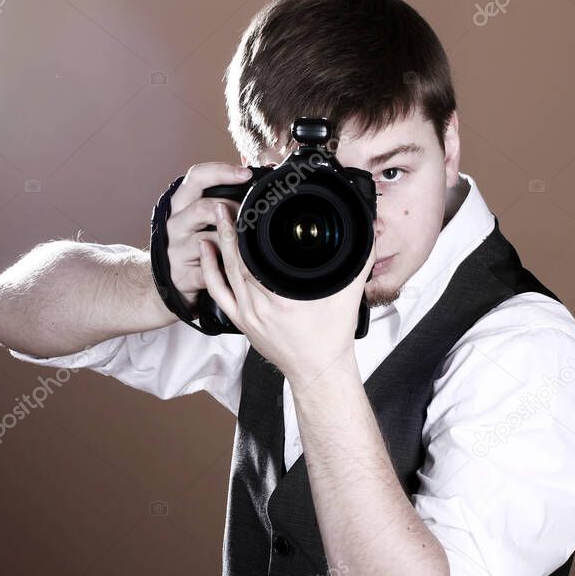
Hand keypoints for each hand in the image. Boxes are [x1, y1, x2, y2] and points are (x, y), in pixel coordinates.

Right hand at [163, 162, 248, 309]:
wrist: (174, 278)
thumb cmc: (196, 241)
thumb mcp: (203, 215)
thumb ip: (225, 195)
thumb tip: (258, 170)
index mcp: (181, 203)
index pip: (197, 177)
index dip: (221, 172)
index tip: (246, 173)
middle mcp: (175, 223)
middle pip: (201, 207)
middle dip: (231, 209)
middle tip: (251, 214)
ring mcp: (176, 250)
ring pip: (205, 240)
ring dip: (229, 241)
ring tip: (246, 242)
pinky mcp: (181, 274)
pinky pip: (207, 270)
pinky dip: (223, 268)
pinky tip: (235, 267)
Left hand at [198, 201, 375, 386]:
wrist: (318, 371)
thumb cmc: (331, 338)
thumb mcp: (349, 296)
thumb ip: (359, 261)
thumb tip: (367, 232)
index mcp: (283, 299)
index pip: (255, 257)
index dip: (247, 230)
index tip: (245, 207)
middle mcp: (260, 307)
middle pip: (235, 260)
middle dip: (228, 229)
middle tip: (223, 204)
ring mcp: (247, 316)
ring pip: (224, 273)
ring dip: (218, 244)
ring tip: (215, 218)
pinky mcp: (241, 322)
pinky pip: (218, 293)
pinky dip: (210, 270)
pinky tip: (206, 251)